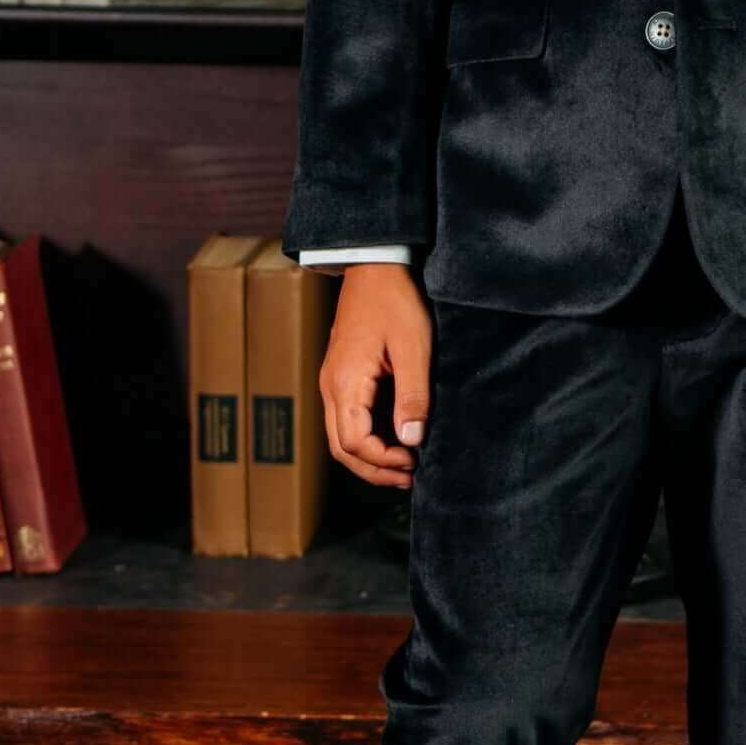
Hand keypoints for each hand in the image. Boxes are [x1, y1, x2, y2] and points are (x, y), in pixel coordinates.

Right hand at [319, 261, 434, 488]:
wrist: (374, 266)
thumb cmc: (395, 301)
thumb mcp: (414, 349)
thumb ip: (413, 396)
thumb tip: (411, 440)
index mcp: (345, 383)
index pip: (355, 443)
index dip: (384, 461)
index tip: (414, 462)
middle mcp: (331, 387)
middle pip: (341, 448)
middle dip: (373, 470)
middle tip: (409, 478)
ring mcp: (332, 381)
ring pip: (340, 437)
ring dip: (369, 457)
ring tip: (403, 466)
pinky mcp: (340, 376)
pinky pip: (345, 419)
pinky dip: (366, 438)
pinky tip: (393, 439)